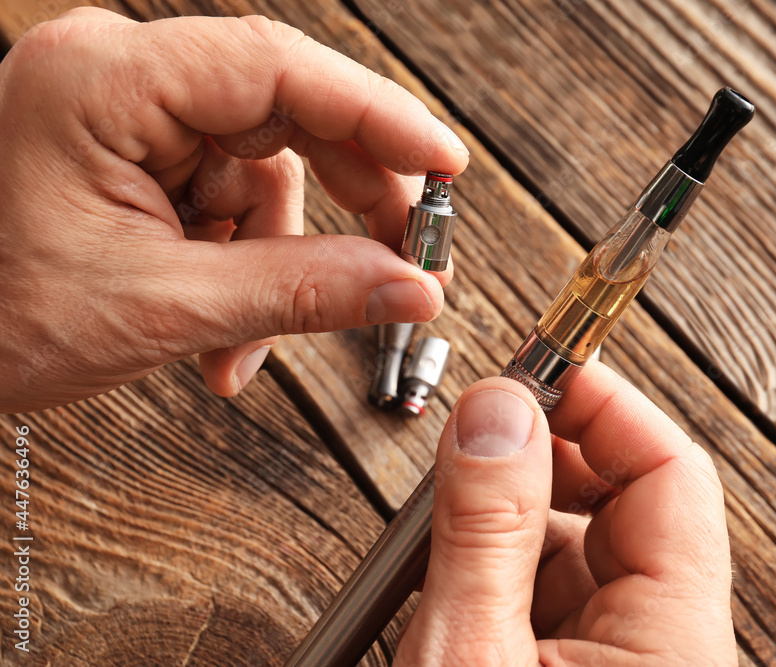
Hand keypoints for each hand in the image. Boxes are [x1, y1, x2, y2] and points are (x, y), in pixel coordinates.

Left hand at [0, 8, 467, 412]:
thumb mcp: (161, 306)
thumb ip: (301, 290)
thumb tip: (411, 288)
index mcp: (105, 79)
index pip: (278, 68)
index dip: (380, 117)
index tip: (447, 168)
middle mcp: (122, 77)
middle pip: (289, 114)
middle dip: (349, 202)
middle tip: (403, 268)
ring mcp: (132, 114)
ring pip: (270, 169)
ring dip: (284, 261)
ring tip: (248, 343)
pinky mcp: (141, 154)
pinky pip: (234, 198)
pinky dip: (247, 266)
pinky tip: (220, 334)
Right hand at [395, 363, 735, 665]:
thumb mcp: (468, 659)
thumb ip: (487, 534)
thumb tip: (497, 412)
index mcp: (672, 645)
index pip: (672, 476)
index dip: (605, 406)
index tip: (536, 370)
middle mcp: (664, 651)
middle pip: (625, 505)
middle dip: (545, 456)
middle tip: (477, 429)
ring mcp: (622, 666)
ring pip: (580, 549)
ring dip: (511, 516)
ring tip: (443, 514)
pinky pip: (552, 598)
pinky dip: (498, 569)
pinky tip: (448, 571)